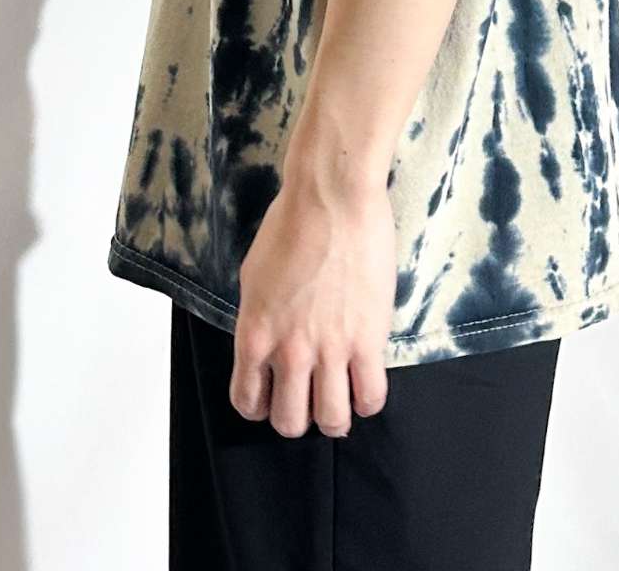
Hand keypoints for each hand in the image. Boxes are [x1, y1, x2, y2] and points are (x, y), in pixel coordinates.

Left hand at [229, 155, 395, 437]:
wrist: (332, 197)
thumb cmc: (291, 223)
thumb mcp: (254, 275)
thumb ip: (259, 316)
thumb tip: (271, 337)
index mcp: (254, 334)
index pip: (247, 401)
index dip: (261, 406)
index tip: (274, 395)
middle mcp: (288, 352)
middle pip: (290, 422)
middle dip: (299, 416)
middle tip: (311, 396)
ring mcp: (330, 350)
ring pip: (332, 420)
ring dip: (335, 417)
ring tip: (342, 397)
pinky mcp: (368, 341)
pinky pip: (371, 397)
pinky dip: (368, 400)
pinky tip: (366, 382)